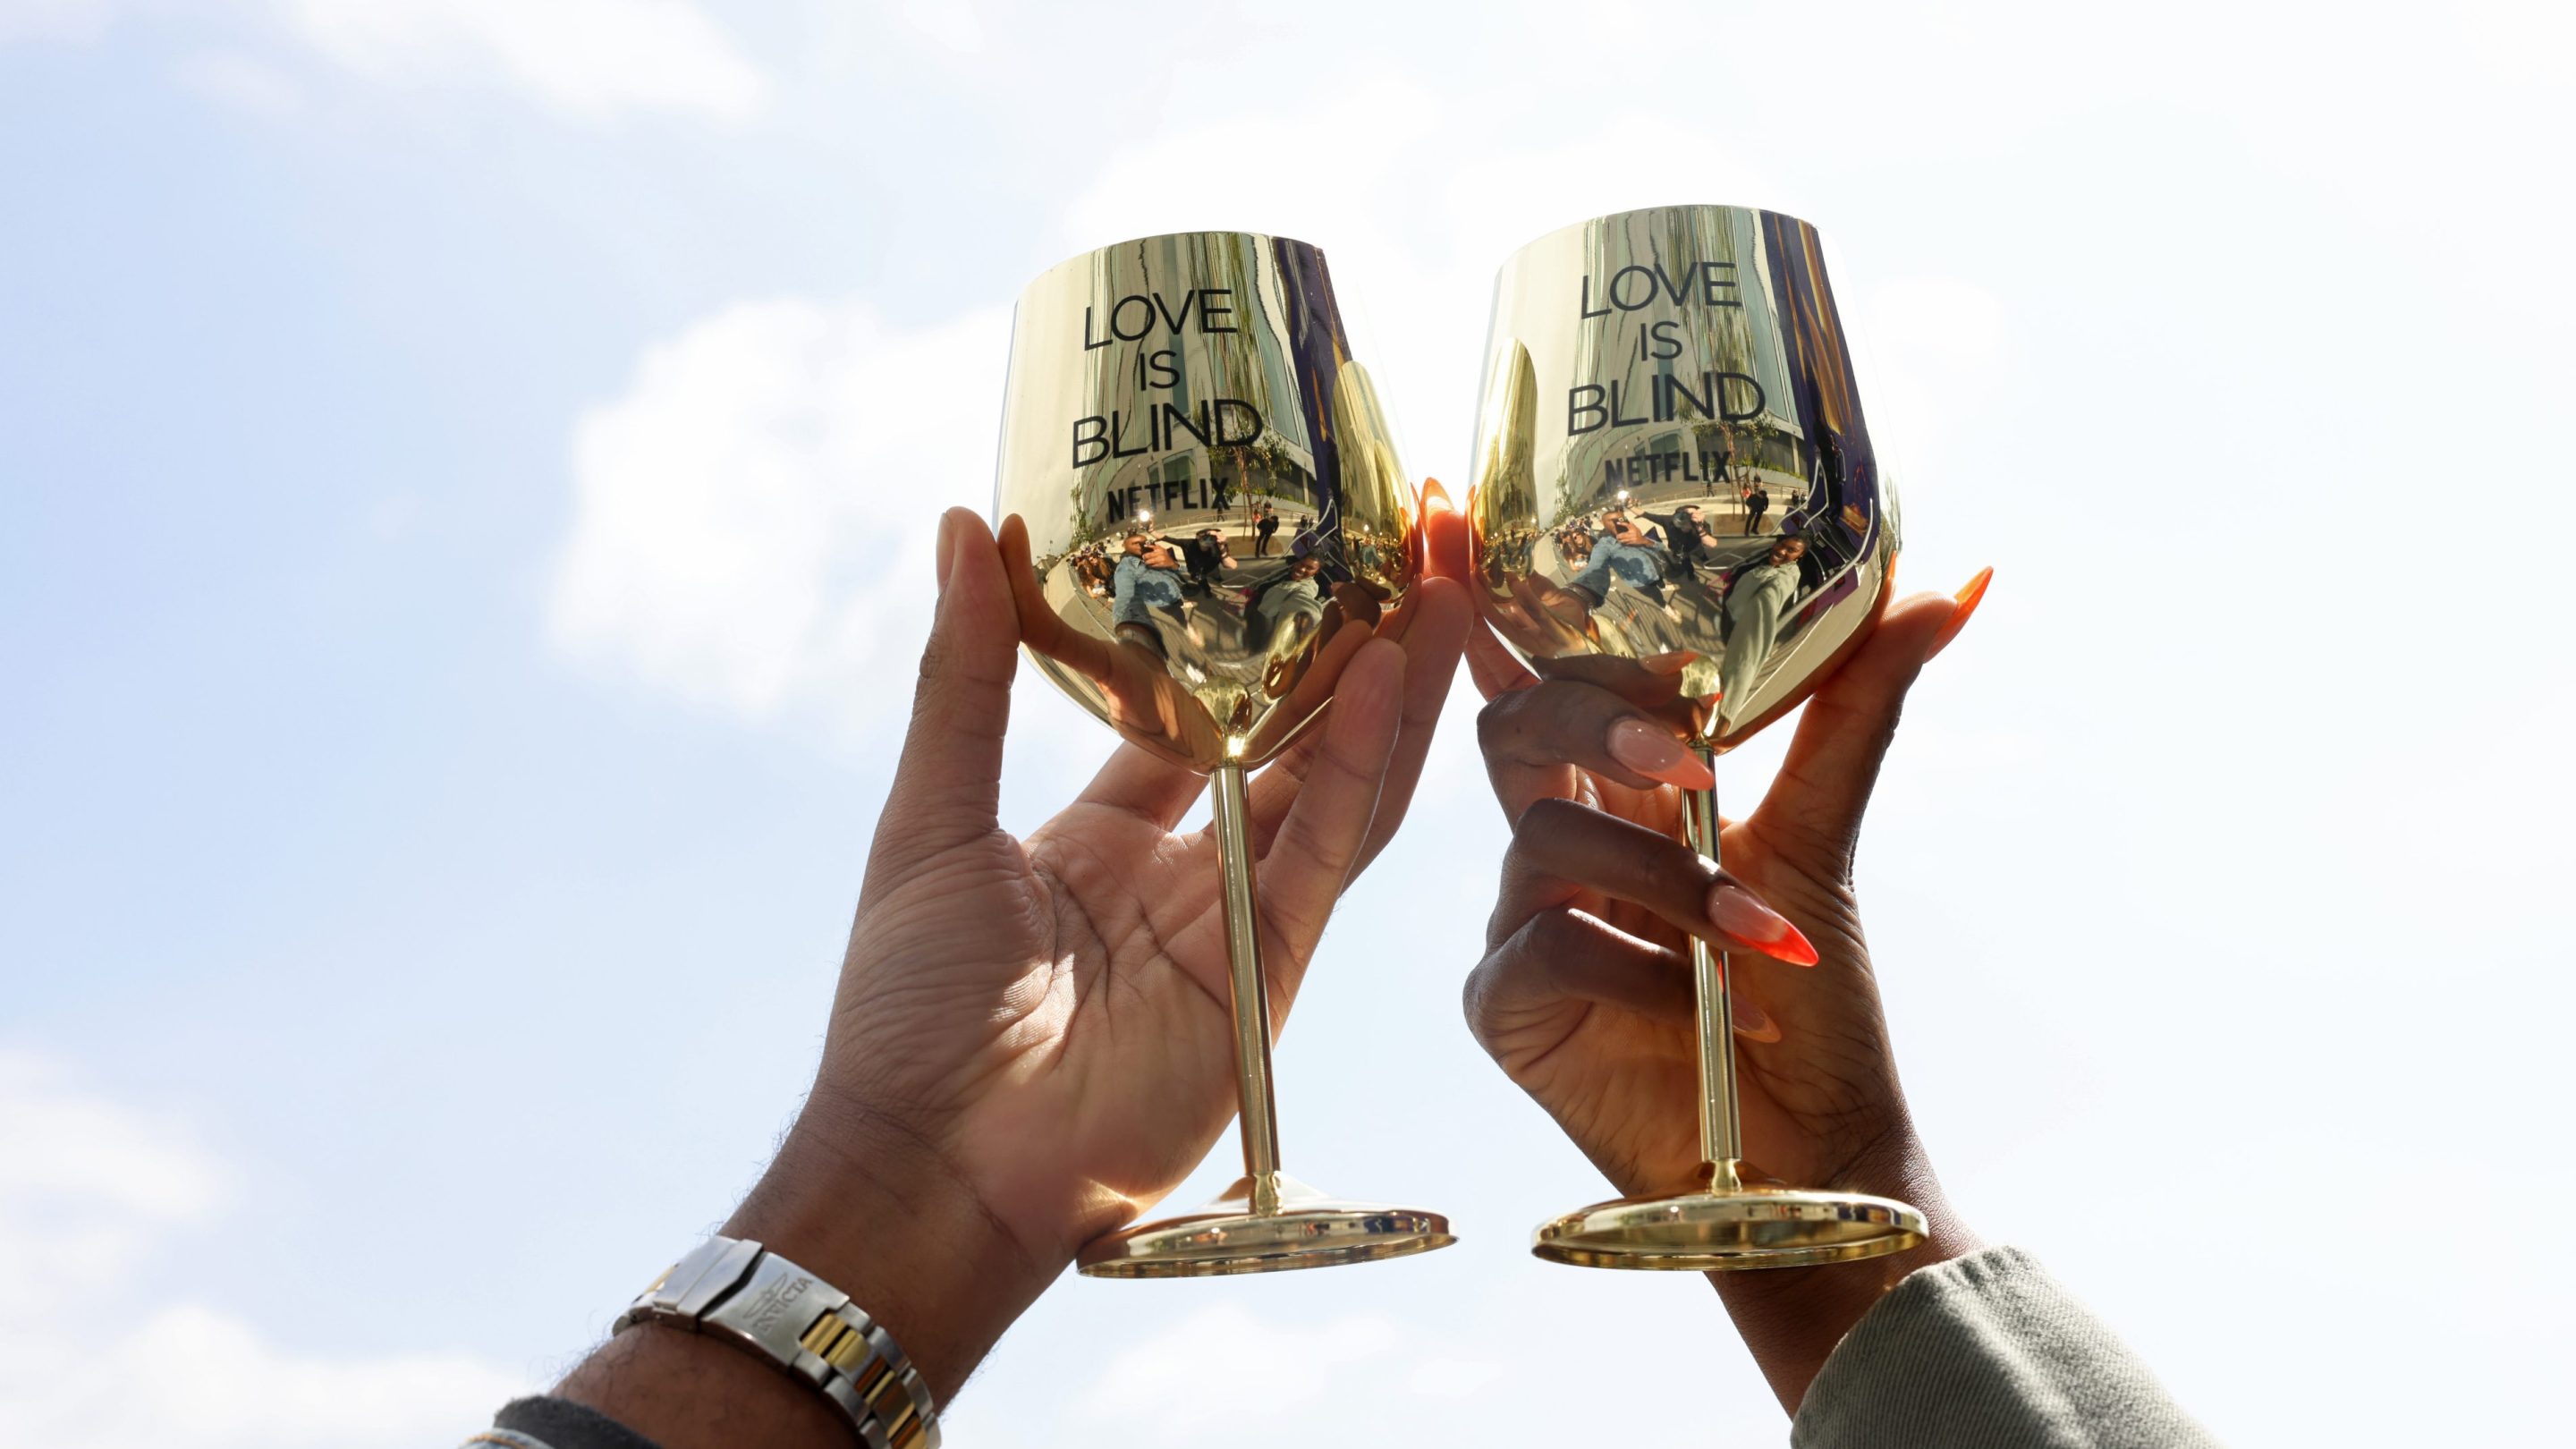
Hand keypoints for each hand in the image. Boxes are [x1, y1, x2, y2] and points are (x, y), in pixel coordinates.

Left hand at [563, 496, 1469, 1447]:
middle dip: (1355, 645)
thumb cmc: (909, 1009)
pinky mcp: (1272, 976)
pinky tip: (1385, 679)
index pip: (1199, 715)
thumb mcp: (930, 815)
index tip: (1296, 544)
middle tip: (1411, 540)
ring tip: (1440, 582)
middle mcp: (1186, 876)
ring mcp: (1240, 926)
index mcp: (1103, 838)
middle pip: (1294, 740)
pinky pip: (1327, 857)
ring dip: (1392, 689)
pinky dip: (1359, 768)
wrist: (933, 1160)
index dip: (1252, 636)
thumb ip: (966, 677)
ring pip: (1337, 786)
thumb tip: (962, 526)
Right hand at [1452, 539, 1992, 1411]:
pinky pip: (1535, 941)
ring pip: (1540, 836)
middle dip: (1594, 722)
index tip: (1451, 517)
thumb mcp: (1825, 836)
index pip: (1537, 668)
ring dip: (1664, 878)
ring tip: (1757, 938)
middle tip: (1693, 761)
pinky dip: (1630, 961)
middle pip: (1516, 725)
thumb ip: (1856, 705)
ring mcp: (1521, 918)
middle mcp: (1558, 836)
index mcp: (1617, 784)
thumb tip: (1958, 580)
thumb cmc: (1810, 1003)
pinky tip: (1689, 1009)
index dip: (1486, 600)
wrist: (1813, 1149)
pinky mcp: (1506, 1003)